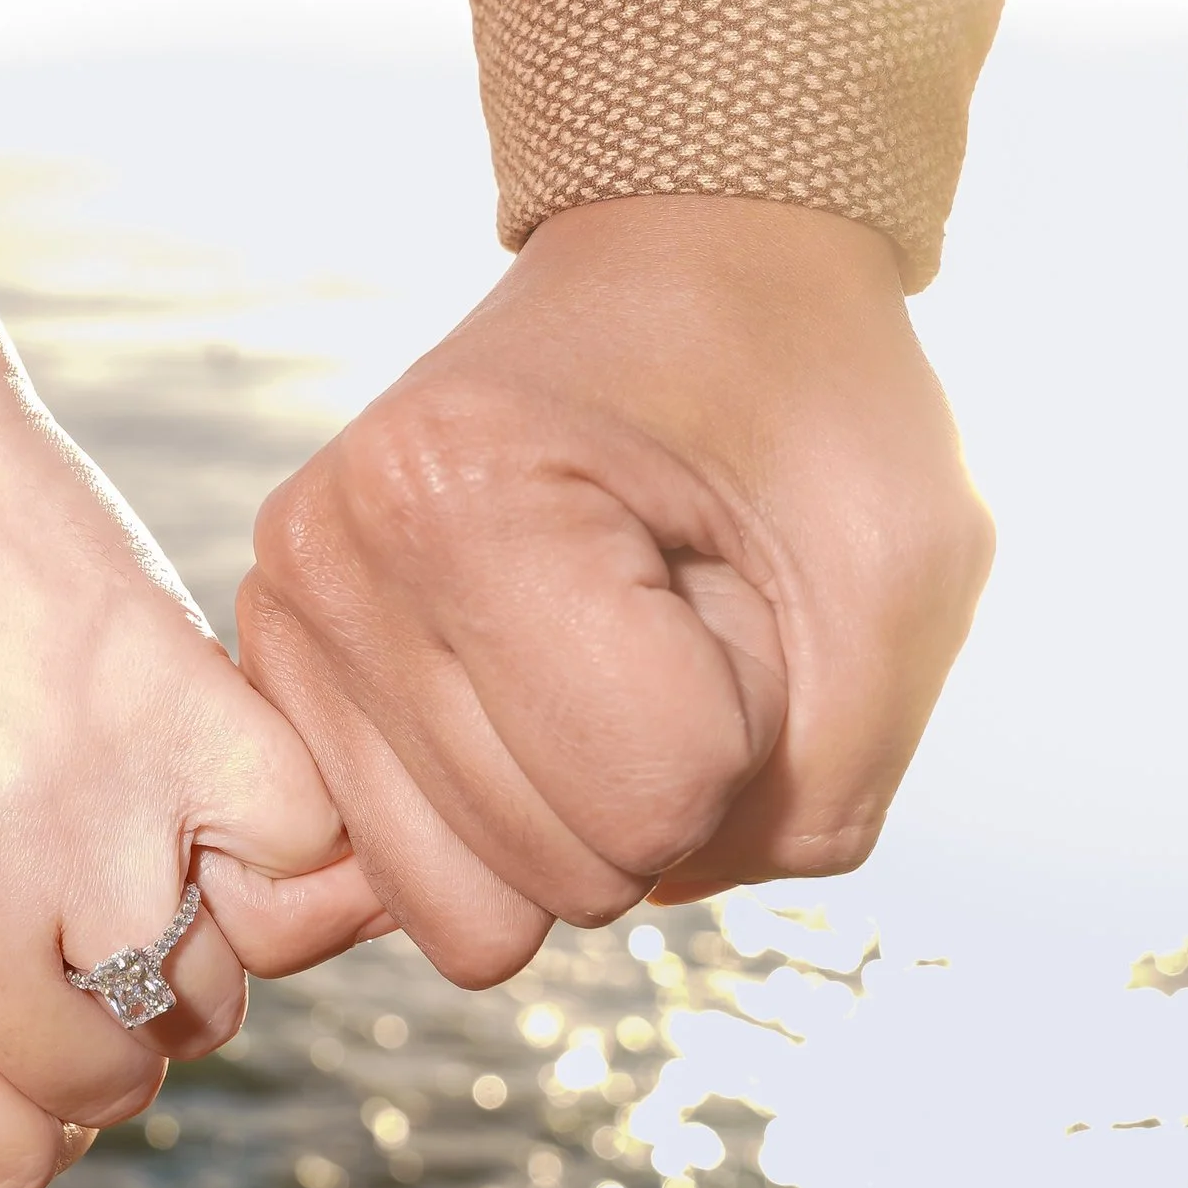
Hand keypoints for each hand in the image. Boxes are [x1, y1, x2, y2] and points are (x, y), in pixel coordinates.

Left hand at [0, 272, 375, 1187]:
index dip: (26, 1116)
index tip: (31, 1044)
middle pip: (110, 1086)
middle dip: (105, 1029)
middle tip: (83, 926)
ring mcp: (88, 821)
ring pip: (214, 1002)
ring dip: (191, 944)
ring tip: (131, 837)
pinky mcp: (193, 719)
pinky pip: (304, 872)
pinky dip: (278, 844)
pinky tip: (209, 784)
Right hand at [235, 195, 992, 984]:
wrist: (695, 265)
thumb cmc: (808, 401)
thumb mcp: (904, 575)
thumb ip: (817, 797)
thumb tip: (641, 897)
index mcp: (460, 491)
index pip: (657, 796)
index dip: (753, 728)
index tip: (730, 584)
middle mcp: (329, 557)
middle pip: (564, 875)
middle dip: (669, 782)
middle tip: (672, 614)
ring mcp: (286, 623)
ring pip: (472, 922)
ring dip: (584, 819)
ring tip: (599, 655)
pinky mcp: (283, 682)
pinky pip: (403, 894)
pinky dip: (500, 841)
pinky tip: (532, 715)